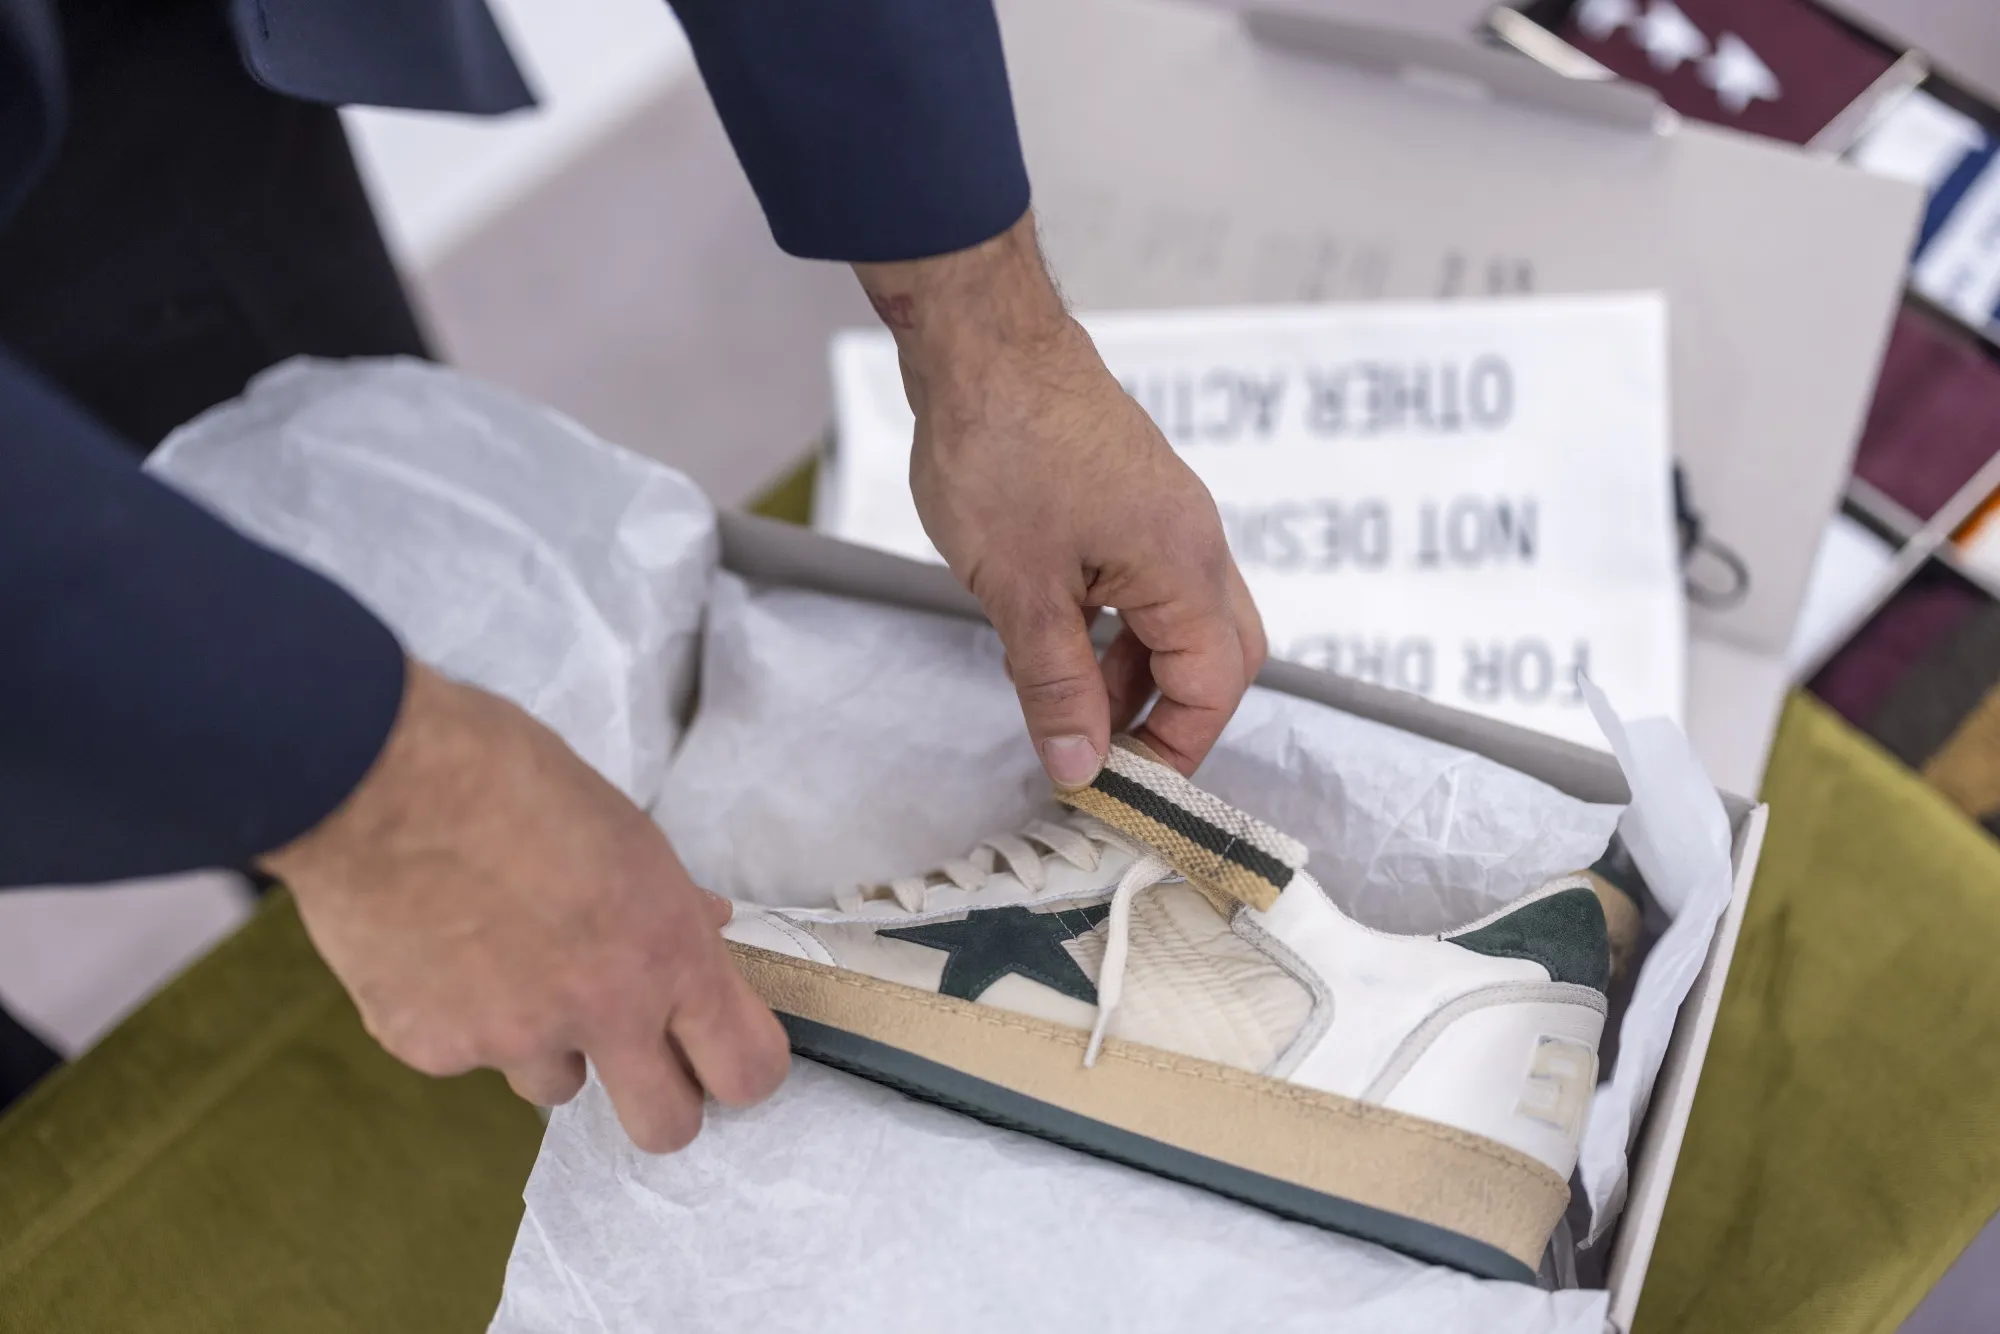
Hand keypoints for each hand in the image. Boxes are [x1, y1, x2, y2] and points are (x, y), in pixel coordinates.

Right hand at [262, 661, 788, 1151]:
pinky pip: (466, 1055)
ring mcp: (513, 1041)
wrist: (382, 780)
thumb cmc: (512, 778)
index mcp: (667, 952)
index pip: (747, 1069)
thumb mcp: (625, 830)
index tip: (722, 1049)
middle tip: (635, 1050)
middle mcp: (603, 1013)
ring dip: (549, 1044)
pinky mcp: (432, 1050)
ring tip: (509, 963)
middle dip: (660, 1099)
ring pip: (556, 1086)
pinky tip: (437, 951)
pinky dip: (460, 1019)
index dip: (741, 1067)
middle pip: (668, 1128)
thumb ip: (668, 899)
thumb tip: (706, 922)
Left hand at [855, 212, 1264, 782]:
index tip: (1116, 792)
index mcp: (1185, 567)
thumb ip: (1056, 686)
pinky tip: (1057, 646)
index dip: (1171, 751)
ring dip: (1133, 674)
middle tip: (1108, 761)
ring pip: (1176, 621)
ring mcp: (1165, 516)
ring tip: (1066, 712)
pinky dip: (1113, 629)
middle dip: (1169, 717)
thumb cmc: (1003, 450)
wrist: (981, 339)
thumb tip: (1082, 767)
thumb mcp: (1020, 592)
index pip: (1213, 687)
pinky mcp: (1130, 498)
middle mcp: (1194, 542)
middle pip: (1219, 655)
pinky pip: (1144, 583)